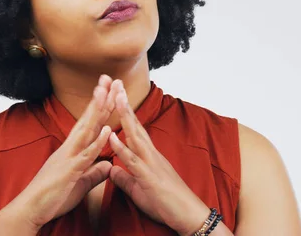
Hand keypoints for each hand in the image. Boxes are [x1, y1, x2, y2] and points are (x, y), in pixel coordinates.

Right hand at [11, 75, 120, 230]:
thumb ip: (94, 173)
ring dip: (97, 111)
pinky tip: (105, 130)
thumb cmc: (52, 197)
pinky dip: (96, 142)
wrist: (30, 210)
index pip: (90, 124)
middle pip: (88, 119)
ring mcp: (69, 157)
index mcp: (73, 150)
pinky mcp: (69, 171)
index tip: (110, 89)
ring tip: (107, 91)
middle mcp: (70, 148)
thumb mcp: (80, 184)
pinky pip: (85, 155)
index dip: (100, 107)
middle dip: (100, 99)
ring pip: (86, 130)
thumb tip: (108, 165)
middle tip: (109, 78)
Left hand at [108, 82, 208, 235]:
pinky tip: (112, 136)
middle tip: (116, 84)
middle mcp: (150, 154)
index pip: (135, 129)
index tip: (117, 94)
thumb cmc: (167, 203)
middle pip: (135, 125)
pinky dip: (122, 148)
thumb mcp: (139, 189)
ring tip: (115, 97)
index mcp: (148, 155)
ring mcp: (151, 163)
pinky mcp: (149, 177)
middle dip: (125, 104)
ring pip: (135, 136)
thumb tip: (111, 170)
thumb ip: (125, 178)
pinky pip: (133, 160)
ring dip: (124, 117)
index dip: (125, 112)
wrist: (189, 216)